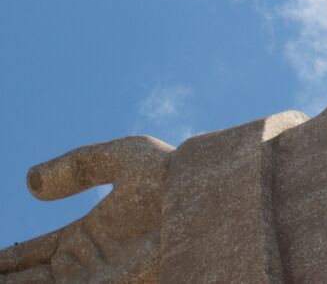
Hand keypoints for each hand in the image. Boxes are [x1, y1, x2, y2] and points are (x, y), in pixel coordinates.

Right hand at [0, 136, 171, 283]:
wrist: (204, 200)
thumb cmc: (172, 175)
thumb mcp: (121, 158)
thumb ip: (77, 165)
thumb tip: (29, 182)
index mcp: (86, 233)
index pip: (32, 253)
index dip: (8, 260)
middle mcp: (85, 261)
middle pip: (29, 279)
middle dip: (8, 279)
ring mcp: (93, 279)